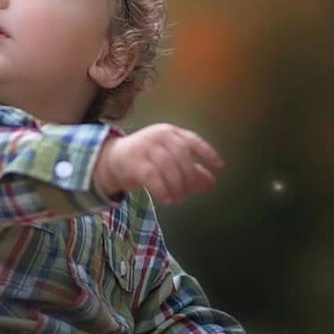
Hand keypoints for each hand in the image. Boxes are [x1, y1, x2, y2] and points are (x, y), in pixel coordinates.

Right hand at [94, 124, 223, 203]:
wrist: (112, 160)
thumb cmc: (146, 160)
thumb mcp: (169, 162)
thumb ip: (191, 171)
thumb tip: (212, 183)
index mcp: (170, 133)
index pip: (193, 141)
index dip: (208, 153)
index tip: (220, 167)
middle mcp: (159, 136)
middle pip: (182, 156)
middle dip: (189, 178)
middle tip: (188, 193)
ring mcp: (146, 147)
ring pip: (168, 167)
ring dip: (176, 187)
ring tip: (177, 199)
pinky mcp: (134, 161)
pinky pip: (153, 177)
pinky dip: (162, 191)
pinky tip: (166, 200)